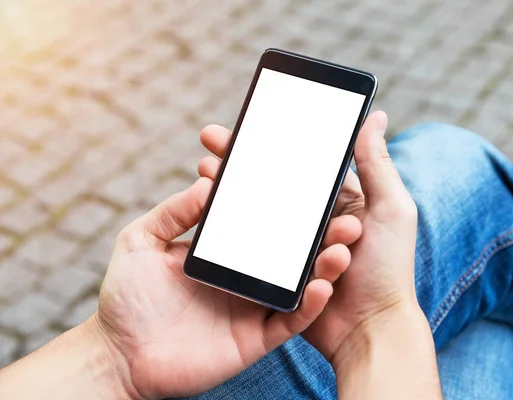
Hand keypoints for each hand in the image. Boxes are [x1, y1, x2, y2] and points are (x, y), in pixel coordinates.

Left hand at [93, 172, 360, 397]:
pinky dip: (308, 304)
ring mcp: (252, 306)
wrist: (118, 354)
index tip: (307, 182)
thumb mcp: (141, 240)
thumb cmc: (126, 297)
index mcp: (224, 251)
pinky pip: (289, 319)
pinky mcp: (256, 338)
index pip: (261, 223)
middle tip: (342, 214)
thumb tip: (207, 184)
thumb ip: (173, 211)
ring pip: (299, 283)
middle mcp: (244, 275)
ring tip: (342, 245)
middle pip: (290, 252)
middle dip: (319, 234)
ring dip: (324, 265)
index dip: (284, 205)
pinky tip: (321, 285)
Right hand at [198, 111, 420, 365]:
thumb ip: (377, 165)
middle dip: (240, 163)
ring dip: (230, 192)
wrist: (370, 330)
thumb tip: (377, 116)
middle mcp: (317, 221)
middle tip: (209, 147)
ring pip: (258, 213)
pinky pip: (254, 246)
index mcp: (341, 201)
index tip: (242, 125)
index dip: (271, 143)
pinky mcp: (281, 271)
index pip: (301, 164)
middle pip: (273, 185)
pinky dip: (232, 229)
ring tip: (204, 173)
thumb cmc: (388, 268)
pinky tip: (210, 213)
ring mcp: (297, 247)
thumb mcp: (391, 209)